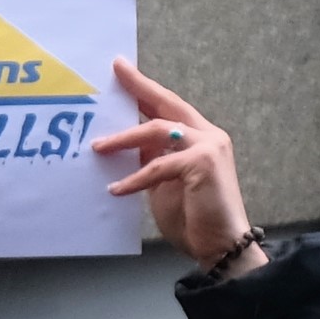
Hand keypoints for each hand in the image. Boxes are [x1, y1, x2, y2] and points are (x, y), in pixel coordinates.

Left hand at [91, 60, 256, 268]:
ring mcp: (209, 146)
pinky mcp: (203, 164)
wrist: (221, 247)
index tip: (123, 71)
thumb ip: (153, 159)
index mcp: (201, 137)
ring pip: (158, 130)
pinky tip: (116, 189)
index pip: (169, 107)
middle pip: (167, 103)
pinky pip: (157, 166)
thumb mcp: (165, 183)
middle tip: (115, 72)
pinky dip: (134, 179)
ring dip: (124, 138)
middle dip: (139, 86)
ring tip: (98, 148)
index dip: (146, 88)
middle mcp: (209, 135)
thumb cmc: (194, 219)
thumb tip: (129, 143)